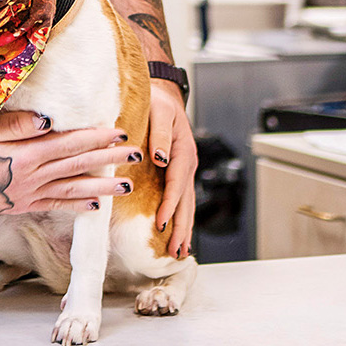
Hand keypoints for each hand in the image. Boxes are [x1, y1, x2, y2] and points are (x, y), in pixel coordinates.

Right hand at [0, 111, 142, 216]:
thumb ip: (14, 124)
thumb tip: (49, 119)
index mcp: (22, 155)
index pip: (67, 144)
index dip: (95, 137)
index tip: (118, 131)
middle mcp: (30, 178)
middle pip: (77, 166)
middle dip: (108, 160)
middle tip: (136, 154)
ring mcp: (27, 195)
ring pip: (73, 190)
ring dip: (102, 186)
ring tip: (127, 185)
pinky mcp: (22, 206)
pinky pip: (56, 206)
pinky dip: (78, 206)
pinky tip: (96, 206)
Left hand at [147, 79, 197, 257]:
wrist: (163, 93)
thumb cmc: (158, 101)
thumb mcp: (159, 112)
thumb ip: (161, 135)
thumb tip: (160, 158)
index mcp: (183, 152)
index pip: (176, 185)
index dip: (169, 206)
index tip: (161, 224)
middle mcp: (187, 163)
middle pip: (186, 201)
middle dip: (182, 228)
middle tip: (177, 251)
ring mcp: (185, 168)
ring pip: (187, 203)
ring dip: (185, 227)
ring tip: (181, 250)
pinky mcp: (179, 170)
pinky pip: (182, 197)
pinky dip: (181, 216)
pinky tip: (177, 231)